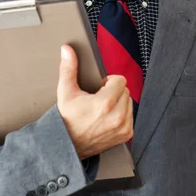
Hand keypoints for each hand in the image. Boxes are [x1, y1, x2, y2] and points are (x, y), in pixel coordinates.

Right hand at [57, 44, 132, 159]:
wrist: (67, 145)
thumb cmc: (66, 120)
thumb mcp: (65, 92)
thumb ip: (68, 68)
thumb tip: (67, 50)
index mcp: (105, 103)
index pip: (120, 80)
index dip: (109, 82)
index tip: (99, 88)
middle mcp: (117, 116)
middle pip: (126, 90)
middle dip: (114, 92)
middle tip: (98, 100)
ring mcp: (123, 127)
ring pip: (129, 102)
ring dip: (119, 103)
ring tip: (102, 110)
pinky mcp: (126, 134)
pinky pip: (130, 115)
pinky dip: (121, 114)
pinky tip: (107, 118)